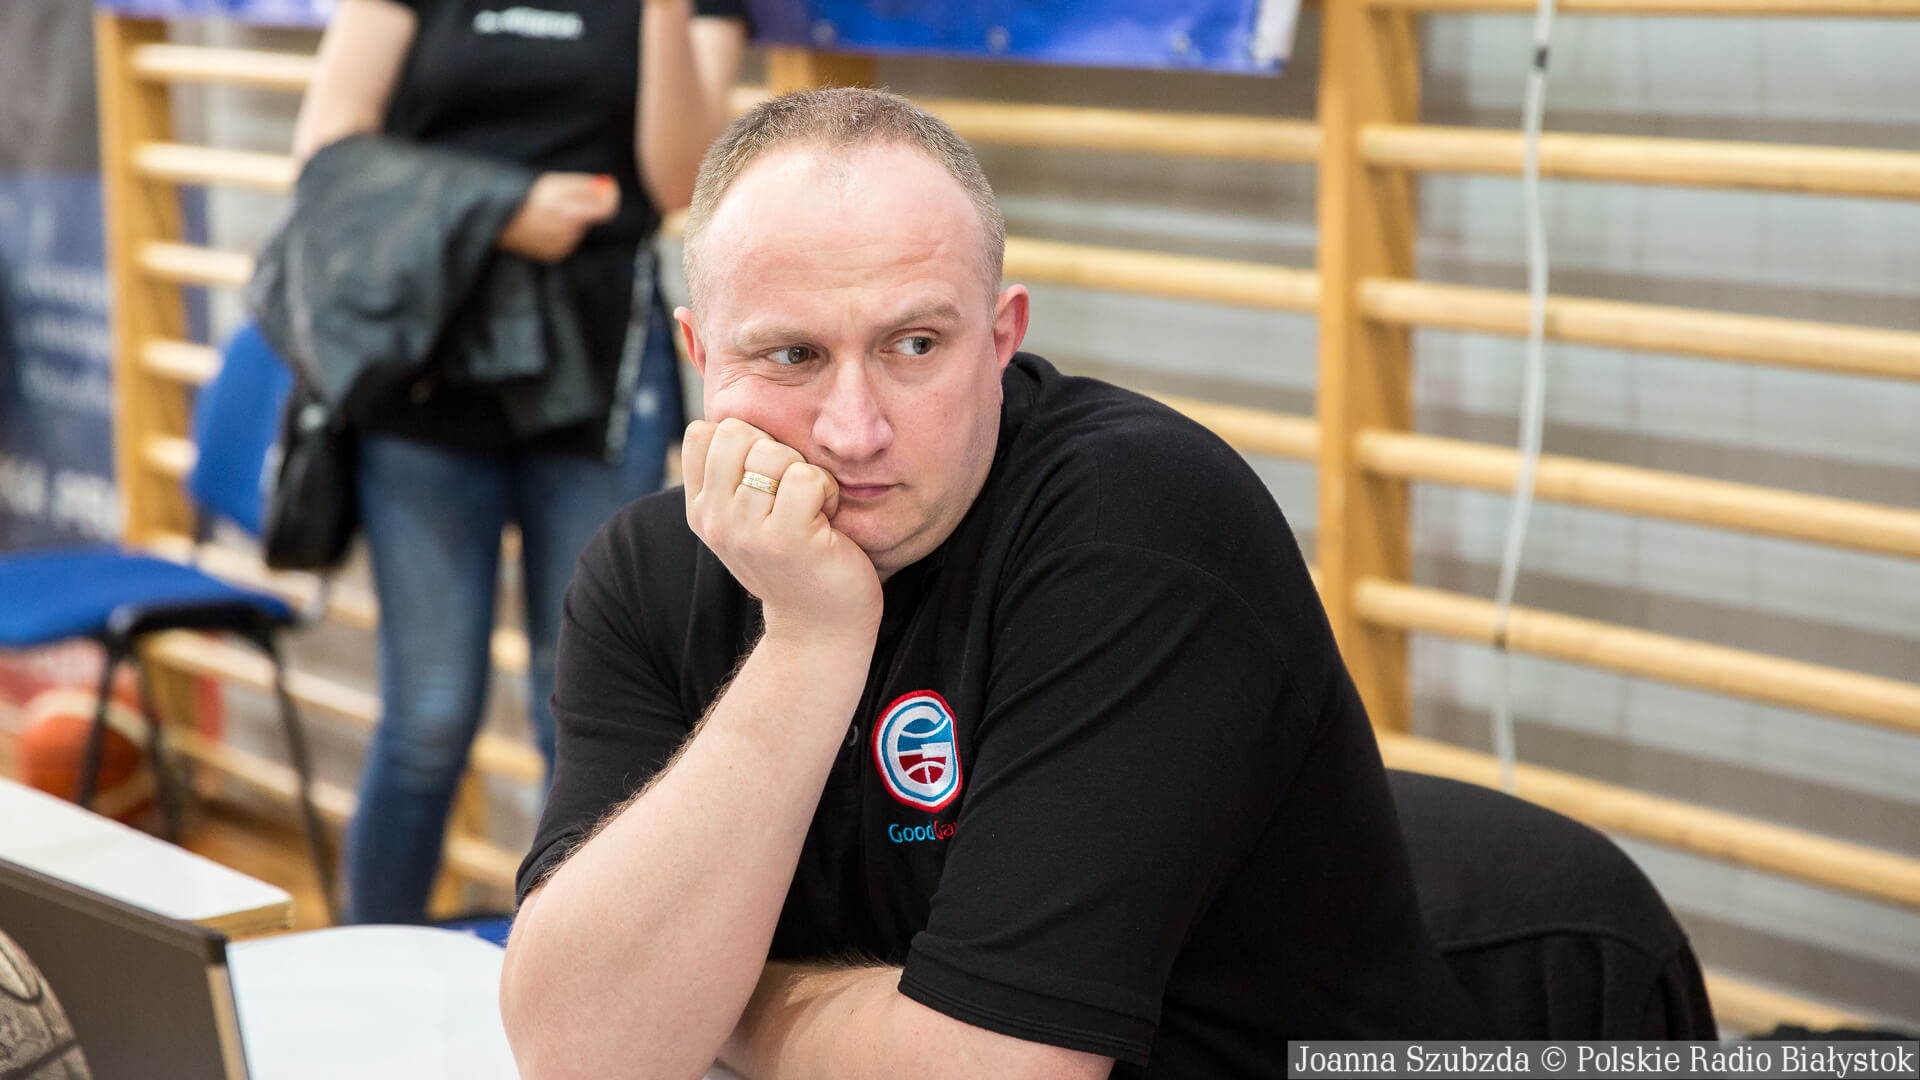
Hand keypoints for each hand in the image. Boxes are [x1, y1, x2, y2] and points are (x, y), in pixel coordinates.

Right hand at [497, 172, 618, 261]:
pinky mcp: (554, 255)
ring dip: (569, 219)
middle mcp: (568, 232)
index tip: (604, 188)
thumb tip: (609, 188)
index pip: (607, 208)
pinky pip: (567, 240)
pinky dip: (560, 231)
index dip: (608, 197)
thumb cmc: (525, 196)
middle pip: (589, 217)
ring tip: (547, 211)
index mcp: (570, 211)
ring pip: (577, 229)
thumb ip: (584, 186)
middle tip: (559, 198)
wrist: (498, 219)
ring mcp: (562, 245)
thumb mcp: (555, 183)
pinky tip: (543, 225)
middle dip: (580, 206)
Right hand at [683, 418, 883, 642]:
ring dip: (805, 474)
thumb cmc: (794, 561)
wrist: (820, 626)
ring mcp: (746, 531)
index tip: (766, 481)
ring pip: (772, 452)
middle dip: (776, 451)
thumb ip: (732, 471)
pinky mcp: (786, 539)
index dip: (745, 441)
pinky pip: (805, 476)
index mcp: (700, 509)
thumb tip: (735, 406)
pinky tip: (827, 521)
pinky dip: (827, 490)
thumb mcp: (748, 516)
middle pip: (737, 432)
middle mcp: (713, 520)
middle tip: (793, 495)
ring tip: (811, 511)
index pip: (704, 432)